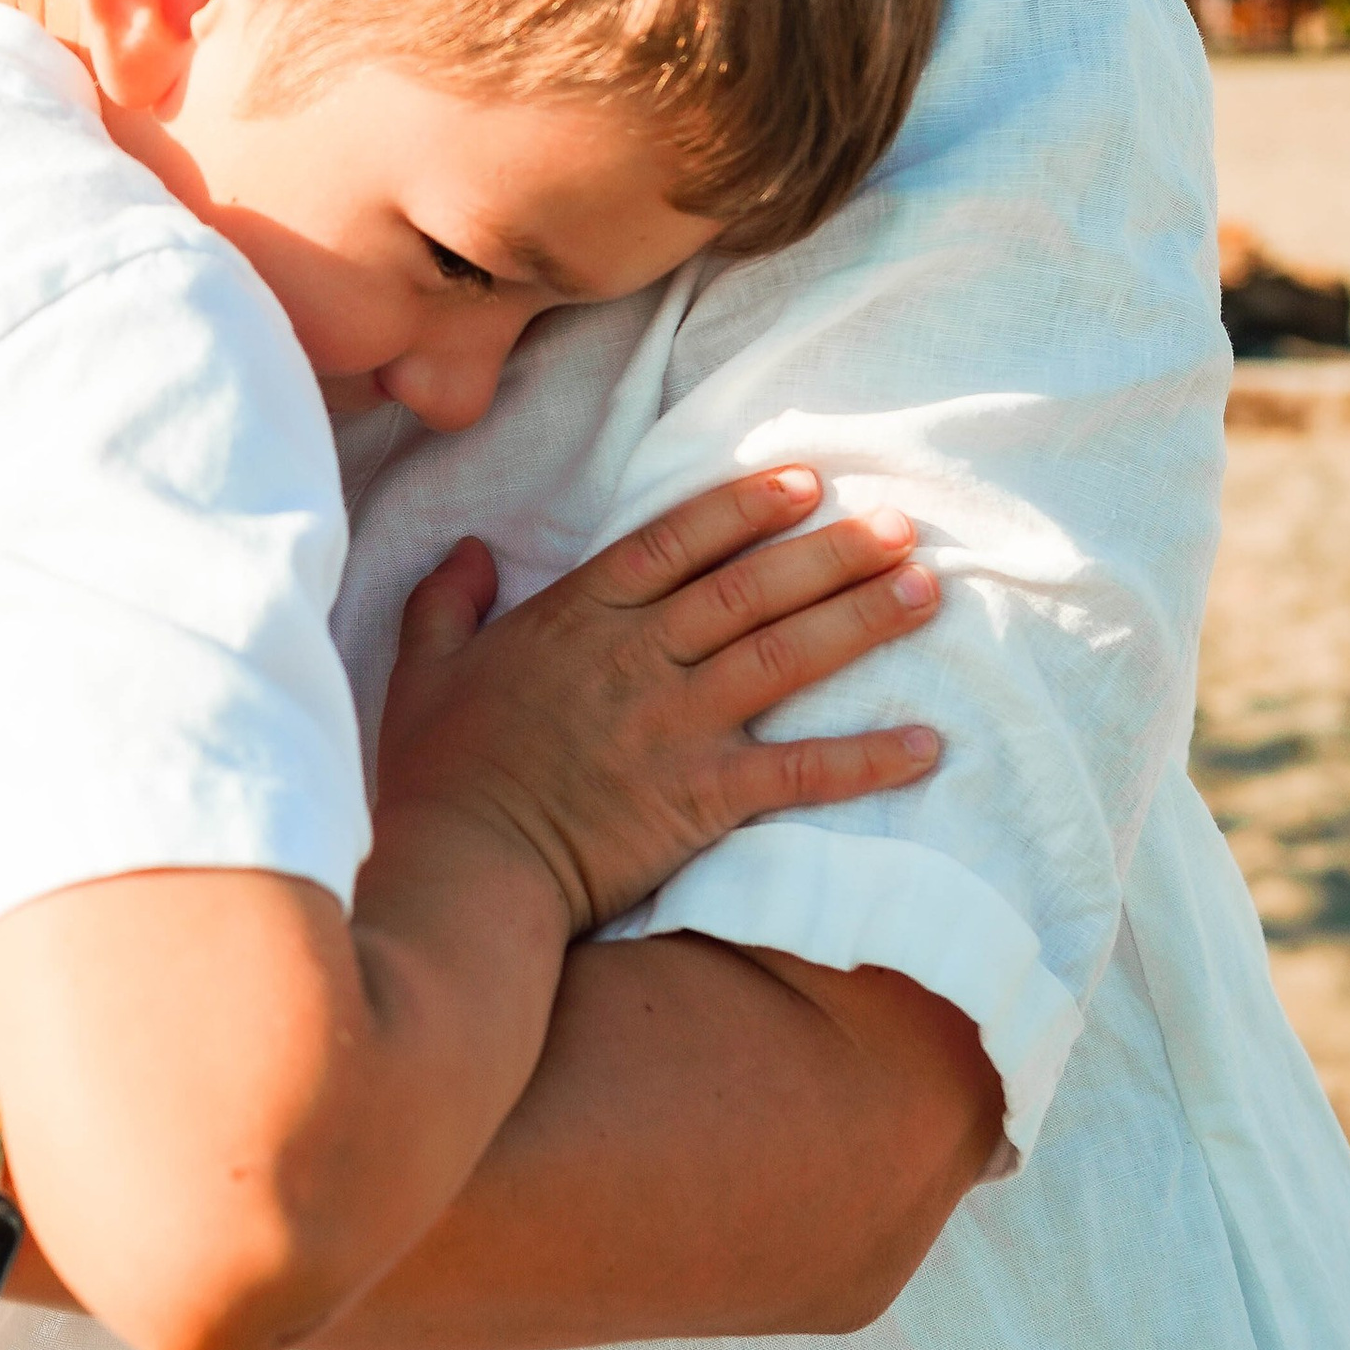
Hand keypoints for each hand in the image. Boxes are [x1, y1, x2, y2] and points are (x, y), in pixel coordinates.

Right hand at [374, 466, 938, 936]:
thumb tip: (472, 550)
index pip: (676, 543)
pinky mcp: (702, 797)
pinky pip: (801, 772)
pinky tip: (926, 743)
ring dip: (863, 620)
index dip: (745, 507)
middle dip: (832, 550)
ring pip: (787, 656)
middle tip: (899, 524)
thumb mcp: (423, 669)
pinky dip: (866, 759)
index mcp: (577, 618)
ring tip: (926, 590)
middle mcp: (639, 658)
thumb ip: (446, 601)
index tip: (806, 482)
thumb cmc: (437, 776)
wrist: (464, 867)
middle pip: (752, 587)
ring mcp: (676, 725)